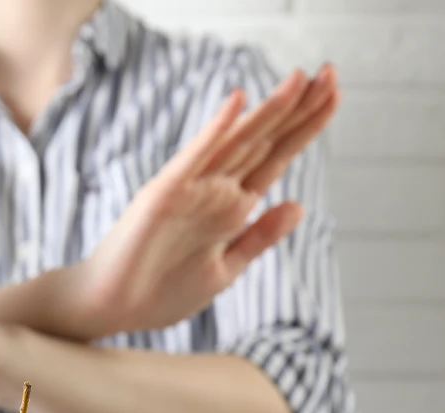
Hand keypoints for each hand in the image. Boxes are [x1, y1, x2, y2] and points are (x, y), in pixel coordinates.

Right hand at [70, 64, 339, 340]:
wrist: (110, 308)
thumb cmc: (159, 292)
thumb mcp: (224, 270)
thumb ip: (258, 237)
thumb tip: (298, 206)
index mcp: (230, 208)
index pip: (276, 159)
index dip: (306, 128)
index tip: (334, 96)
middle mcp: (213, 191)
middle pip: (264, 142)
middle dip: (299, 110)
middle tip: (332, 72)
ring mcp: (189, 190)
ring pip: (237, 143)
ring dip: (268, 111)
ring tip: (300, 79)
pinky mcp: (164, 195)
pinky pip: (194, 158)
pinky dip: (215, 130)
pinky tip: (238, 102)